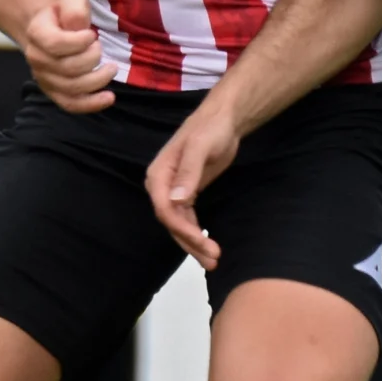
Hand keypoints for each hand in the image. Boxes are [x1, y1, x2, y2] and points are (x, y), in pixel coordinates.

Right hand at [21, 0, 113, 111]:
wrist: (52, 27)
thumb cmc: (64, 12)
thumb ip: (74, 8)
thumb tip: (78, 28)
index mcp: (37, 33)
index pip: (55, 44)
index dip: (78, 41)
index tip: (92, 34)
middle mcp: (36, 58)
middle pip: (67, 68)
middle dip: (92, 58)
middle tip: (100, 47)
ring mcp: (44, 78)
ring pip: (72, 88)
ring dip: (97, 79)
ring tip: (111, 68)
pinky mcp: (55, 92)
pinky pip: (71, 104)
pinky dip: (92, 104)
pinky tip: (109, 97)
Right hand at [146, 102, 241, 266]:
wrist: (222, 120)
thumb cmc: (209, 129)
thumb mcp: (200, 147)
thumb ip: (188, 173)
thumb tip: (176, 200)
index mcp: (158, 175)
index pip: (163, 209)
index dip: (182, 229)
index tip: (201, 241)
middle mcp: (161, 185)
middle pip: (172, 221)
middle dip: (190, 242)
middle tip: (213, 259)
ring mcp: (173, 191)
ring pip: (180, 224)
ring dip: (194, 243)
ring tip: (214, 260)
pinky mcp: (187, 193)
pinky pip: (188, 219)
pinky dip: (197, 233)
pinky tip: (208, 245)